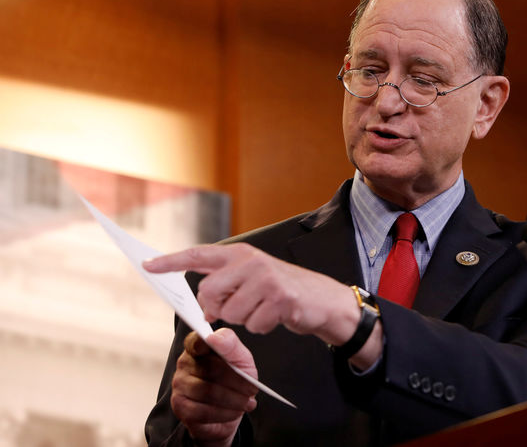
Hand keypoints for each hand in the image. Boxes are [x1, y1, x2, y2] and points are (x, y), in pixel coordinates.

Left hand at [143, 243, 382, 367]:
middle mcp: (252, 262)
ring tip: (263, 309)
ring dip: (244, 319)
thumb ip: (226, 286)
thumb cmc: (282, 291)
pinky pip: (254, 325)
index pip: (199, 255)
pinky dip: (263, 327)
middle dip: (217, 308)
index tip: (148, 265)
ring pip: (231, 313)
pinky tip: (276, 316)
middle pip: (209, 292)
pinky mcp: (280, 298)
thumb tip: (203, 308)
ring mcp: (267, 279)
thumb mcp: (253, 279)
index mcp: (241, 254)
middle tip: (237, 306)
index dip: (172, 261)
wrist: (322, 299)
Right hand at [171, 329, 257, 446]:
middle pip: (211, 369)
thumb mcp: (241, 359)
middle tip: (252, 390)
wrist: (231, 409)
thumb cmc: (235, 379)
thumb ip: (231, 345)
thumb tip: (215, 337)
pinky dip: (225, 413)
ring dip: (234, 400)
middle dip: (237, 382)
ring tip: (247, 403)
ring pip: (208, 392)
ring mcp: (180, 385)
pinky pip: (203, 411)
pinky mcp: (180, 406)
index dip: (210, 345)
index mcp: (198, 345)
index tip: (224, 352)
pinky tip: (235, 412)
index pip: (198, 340)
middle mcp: (185, 363)